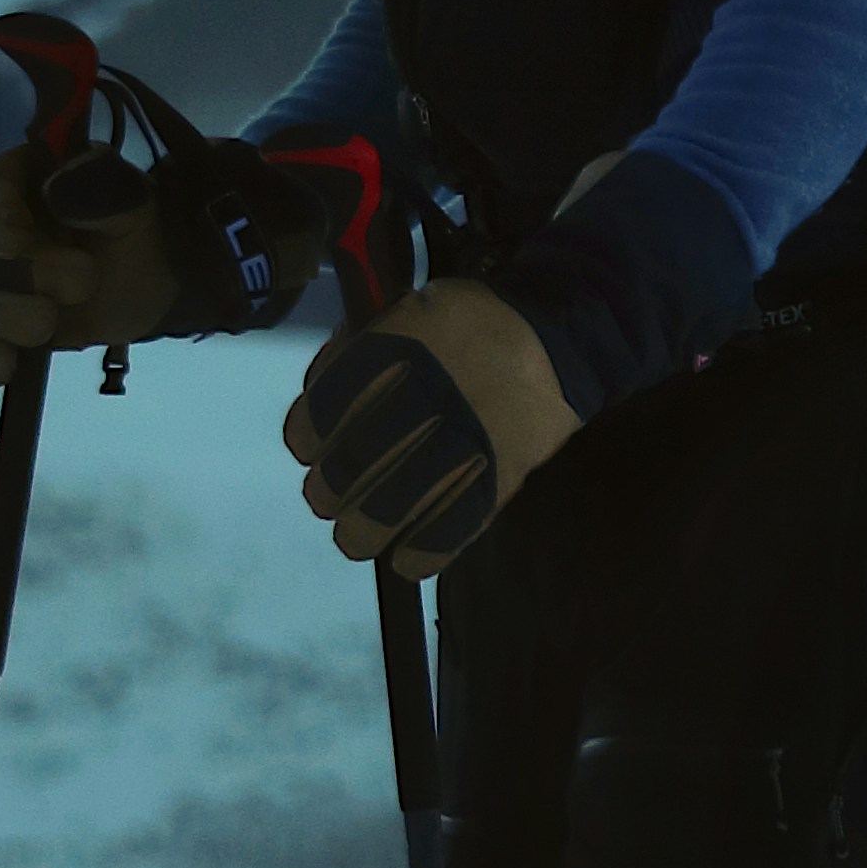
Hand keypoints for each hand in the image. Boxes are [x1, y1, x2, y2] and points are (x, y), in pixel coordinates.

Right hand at [0, 133, 330, 385]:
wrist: (163, 275)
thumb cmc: (141, 223)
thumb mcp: (133, 199)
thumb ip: (99, 187)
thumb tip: (55, 188)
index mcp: (25, 182)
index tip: (23, 235)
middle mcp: (0, 228)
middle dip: (23, 273)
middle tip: (83, 280)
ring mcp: (1, 281)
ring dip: (11, 316)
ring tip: (50, 323)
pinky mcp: (9, 328)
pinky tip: (0, 370)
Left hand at [282, 282, 577, 573]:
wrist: (559, 336)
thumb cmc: (470, 325)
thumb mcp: (410, 308)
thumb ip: (361, 344)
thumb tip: (316, 395)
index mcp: (396, 348)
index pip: (329, 406)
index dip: (307, 437)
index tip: (308, 451)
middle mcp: (425, 394)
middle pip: (353, 462)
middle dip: (329, 491)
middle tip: (326, 500)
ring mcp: (465, 439)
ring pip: (393, 504)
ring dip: (363, 530)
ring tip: (356, 536)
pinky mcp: (499, 475)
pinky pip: (454, 525)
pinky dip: (423, 550)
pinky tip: (406, 558)